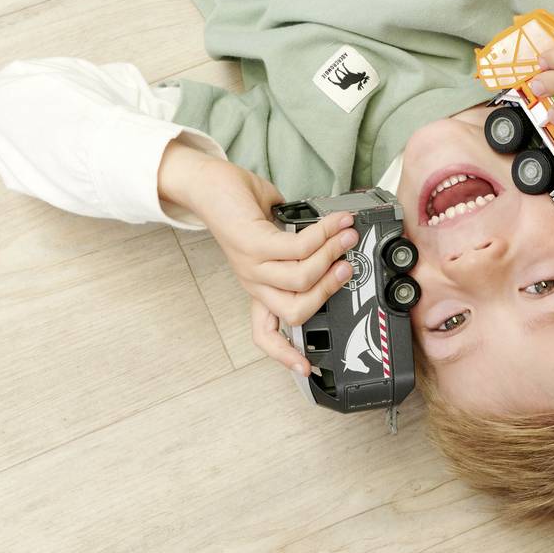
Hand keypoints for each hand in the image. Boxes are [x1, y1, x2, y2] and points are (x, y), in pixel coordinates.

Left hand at [158, 143, 358, 374]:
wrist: (205, 184)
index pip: (264, 333)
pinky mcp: (252, 243)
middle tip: (348, 268)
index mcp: (259, 286)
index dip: (285, 356)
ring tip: (347, 235)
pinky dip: (325, 234)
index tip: (308, 369)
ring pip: (303, 278)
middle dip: (329, 291)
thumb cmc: (238, 206)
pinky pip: (299, 247)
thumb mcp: (273, 236)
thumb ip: (299, 246)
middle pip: (296, 311)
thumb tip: (333, 239)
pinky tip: (336, 221)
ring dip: (333, 255)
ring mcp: (251, 264)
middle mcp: (254, 281)